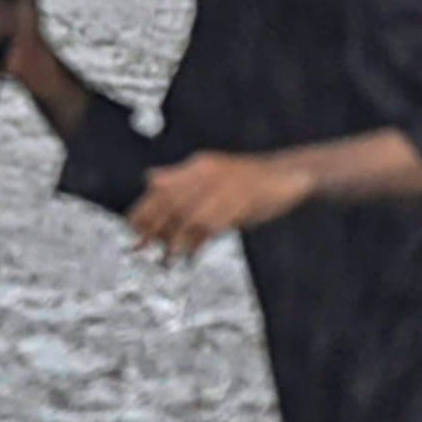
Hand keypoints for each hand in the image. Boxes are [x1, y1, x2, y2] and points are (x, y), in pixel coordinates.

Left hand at [130, 152, 313, 260]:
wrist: (289, 175)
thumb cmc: (250, 180)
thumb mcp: (213, 171)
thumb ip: (183, 178)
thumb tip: (149, 179)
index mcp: (198, 165)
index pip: (161, 186)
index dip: (145, 207)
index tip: (132, 227)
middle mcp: (206, 174)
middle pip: (170, 201)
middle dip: (152, 225)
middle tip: (140, 245)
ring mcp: (223, 188)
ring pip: (188, 216)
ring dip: (174, 238)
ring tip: (163, 256)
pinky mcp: (239, 204)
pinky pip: (211, 225)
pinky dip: (198, 241)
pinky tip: (188, 254)